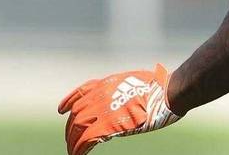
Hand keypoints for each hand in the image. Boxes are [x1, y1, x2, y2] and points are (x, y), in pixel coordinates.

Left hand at [57, 64, 180, 154]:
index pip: (80, 92)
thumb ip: (121, 89)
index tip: (62, 111)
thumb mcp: (134, 81)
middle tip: (71, 139)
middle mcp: (100, 95)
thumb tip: (122, 95)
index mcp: (106, 84)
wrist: (166, 92)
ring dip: (73, 140)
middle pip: (77, 113)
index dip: (68, 102)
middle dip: (71, 128)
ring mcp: (103, 110)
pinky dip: (79, 148)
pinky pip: (87, 139)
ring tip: (72, 151)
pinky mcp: (108, 125)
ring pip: (78, 127)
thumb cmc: (159, 87)